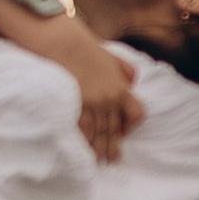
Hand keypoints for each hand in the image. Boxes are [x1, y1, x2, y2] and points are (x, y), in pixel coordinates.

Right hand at [34, 13, 142, 161]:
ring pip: (99, 132)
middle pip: (115, 128)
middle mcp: (110, 98)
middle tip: (112, 158)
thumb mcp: (113, 57)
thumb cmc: (85, 47)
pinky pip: (83, 129)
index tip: (124, 133)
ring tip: (98, 158)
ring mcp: (93, 103)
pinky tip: (84, 149)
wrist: (62, 41)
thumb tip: (132, 85)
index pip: (136, 114)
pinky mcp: (76, 105)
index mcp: (121, 88)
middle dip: (113, 145)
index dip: (131, 126)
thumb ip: (126, 71)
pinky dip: (84, 141)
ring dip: (98, 147)